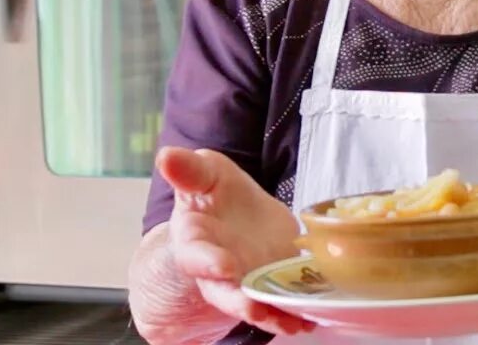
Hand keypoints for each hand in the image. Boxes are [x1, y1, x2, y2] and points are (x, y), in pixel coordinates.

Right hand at [158, 146, 314, 336]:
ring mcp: (243, 280)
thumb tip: (166, 156)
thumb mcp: (203, 172)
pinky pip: (280, 303)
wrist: (231, 211)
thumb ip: (188, 169)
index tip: (224, 266)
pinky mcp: (269, 283)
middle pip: (223, 292)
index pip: (195, 256)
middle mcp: (216, 269)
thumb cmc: (212, 191)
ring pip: (253, 304)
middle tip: (254, 309)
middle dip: (238, 302)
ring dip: (271, 315)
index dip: (209, 263)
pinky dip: (294, 313)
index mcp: (193, 241)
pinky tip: (310, 317)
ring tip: (292, 321)